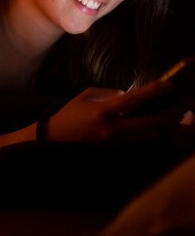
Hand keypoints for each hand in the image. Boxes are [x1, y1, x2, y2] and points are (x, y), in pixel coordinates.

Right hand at [44, 81, 186, 142]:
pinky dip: (151, 133)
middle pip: (150, 124)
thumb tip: (129, 95)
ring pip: (148, 136)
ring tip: (174, 116)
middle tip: (181, 107)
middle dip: (169, 116)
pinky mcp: (114, 150)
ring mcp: (114, 142)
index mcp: (104, 111)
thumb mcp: (86, 96)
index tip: (168, 85)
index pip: (135, 99)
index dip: (155, 91)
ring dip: (163, 126)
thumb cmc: (70, 114)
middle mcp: (112, 128)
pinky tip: (158, 127)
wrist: (54, 138)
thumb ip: (110, 93)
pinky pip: (139, 142)